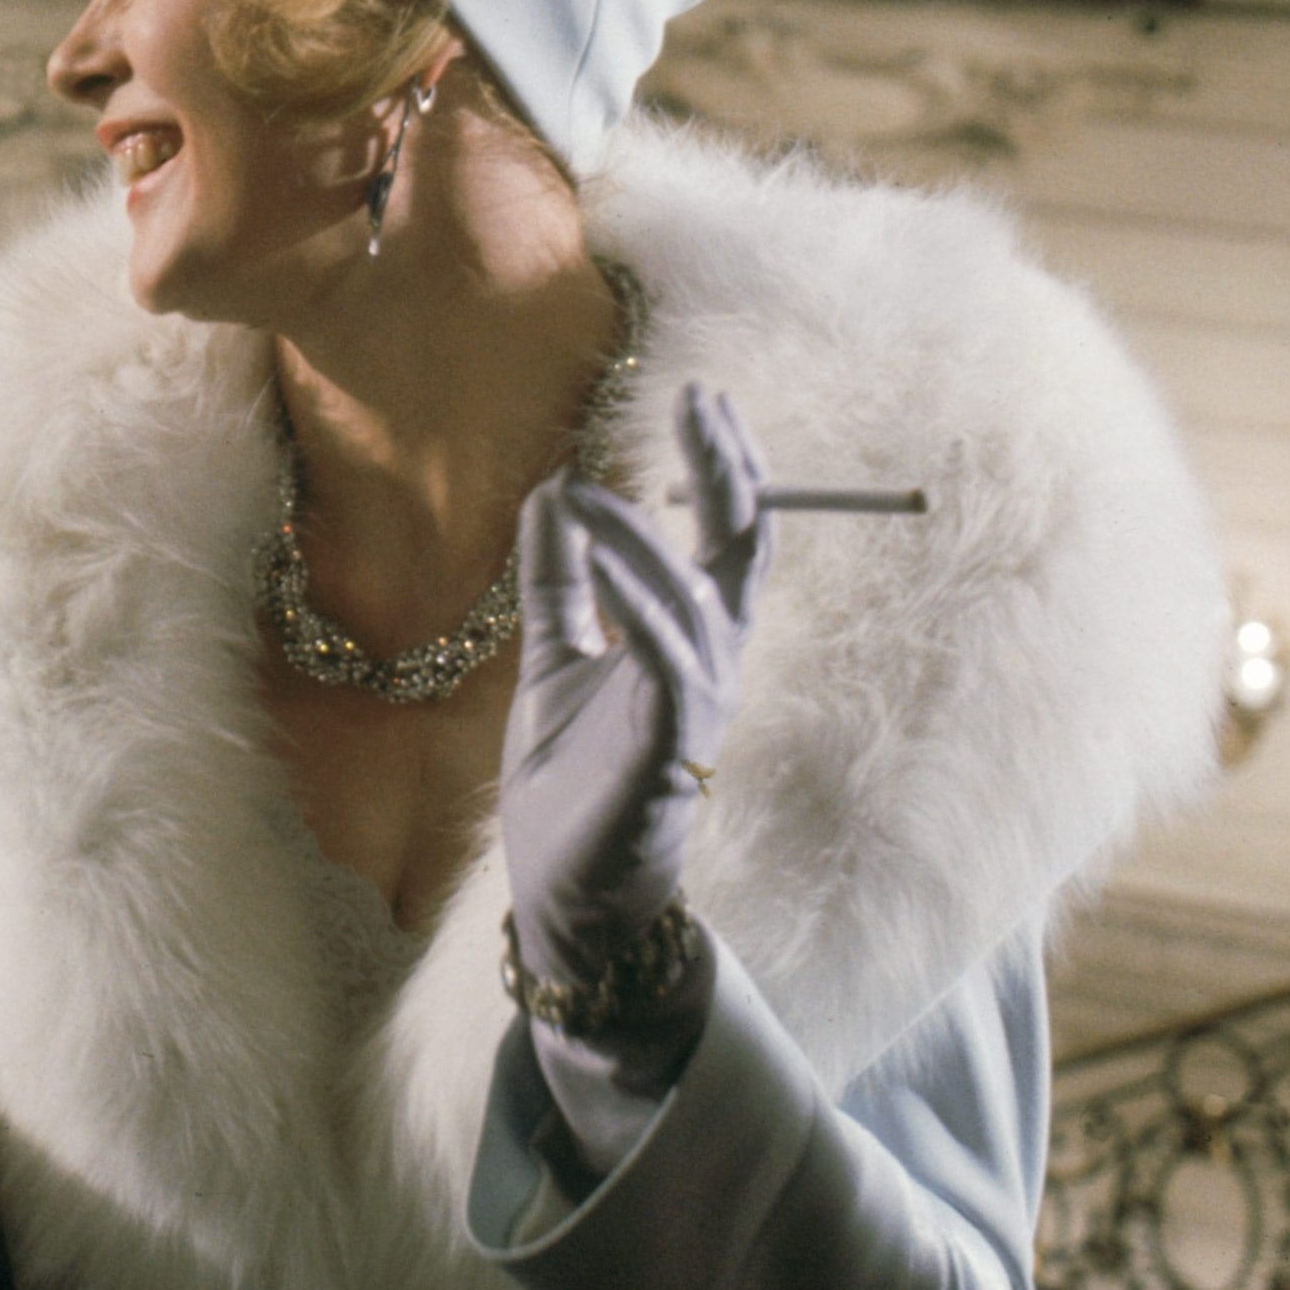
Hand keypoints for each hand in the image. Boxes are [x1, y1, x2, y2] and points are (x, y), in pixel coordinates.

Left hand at [501, 384, 771, 995]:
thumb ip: (555, 581)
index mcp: (688, 642)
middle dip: (727, 472)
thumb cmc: (571, 782)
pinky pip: (663, 655)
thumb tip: (549, 492)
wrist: (567, 890)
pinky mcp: (669, 745)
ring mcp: (696, 704)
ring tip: (582, 492)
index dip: (721, 468)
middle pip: (740, 550)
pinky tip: (598, 555)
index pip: (724, 539)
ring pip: (690, 596)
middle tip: (702, 400)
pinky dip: (634, 599)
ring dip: (636, 534)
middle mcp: (709, 663)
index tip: (701, 400)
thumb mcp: (554, 658)